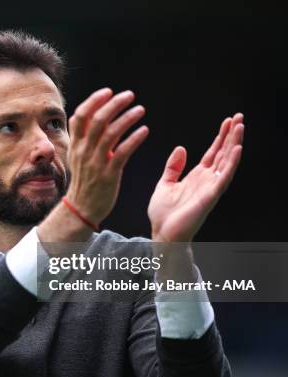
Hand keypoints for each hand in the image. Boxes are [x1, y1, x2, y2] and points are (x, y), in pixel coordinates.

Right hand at [65, 88, 148, 224]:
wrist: (82, 207)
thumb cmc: (85, 179)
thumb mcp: (80, 156)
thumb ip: (89, 137)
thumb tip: (101, 115)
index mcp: (76, 144)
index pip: (80, 115)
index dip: (94, 100)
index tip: (109, 92)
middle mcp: (84, 151)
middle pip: (97, 120)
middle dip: (114, 104)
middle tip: (129, 95)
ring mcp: (96, 162)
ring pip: (111, 133)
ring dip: (127, 118)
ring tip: (141, 110)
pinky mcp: (109, 174)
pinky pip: (123, 152)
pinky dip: (134, 139)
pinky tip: (145, 131)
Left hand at [148, 113, 244, 242]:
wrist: (161, 233)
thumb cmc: (163, 213)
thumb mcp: (165, 184)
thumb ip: (173, 167)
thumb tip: (181, 148)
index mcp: (197, 176)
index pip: (213, 152)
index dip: (220, 136)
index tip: (228, 121)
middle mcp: (207, 180)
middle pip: (223, 153)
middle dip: (231, 135)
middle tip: (240, 116)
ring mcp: (210, 188)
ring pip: (226, 162)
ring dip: (234, 144)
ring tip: (240, 127)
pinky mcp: (209, 197)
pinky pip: (223, 178)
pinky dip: (230, 164)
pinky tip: (236, 149)